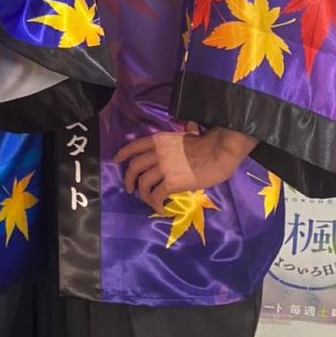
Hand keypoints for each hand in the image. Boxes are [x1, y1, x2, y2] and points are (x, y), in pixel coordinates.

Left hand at [114, 126, 258, 214]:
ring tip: (147, 201)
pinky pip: (157, 196)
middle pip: (134, 167)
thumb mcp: (189, 133)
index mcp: (159, 140)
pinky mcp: (171, 183)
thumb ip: (183, 134)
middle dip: (129, 179)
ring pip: (143, 183)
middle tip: (130, 188)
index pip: (134, 146)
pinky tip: (161, 209)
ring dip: (142, 195)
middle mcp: (157, 153)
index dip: (123, 154)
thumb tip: (191, 127)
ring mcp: (163, 168)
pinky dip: (156, 205)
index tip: (117, 161)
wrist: (218, 152)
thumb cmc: (208, 142)